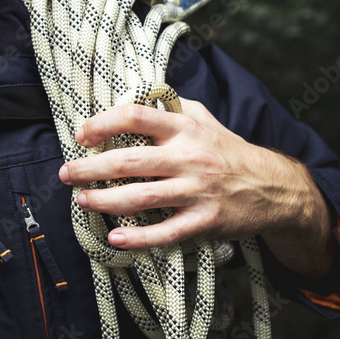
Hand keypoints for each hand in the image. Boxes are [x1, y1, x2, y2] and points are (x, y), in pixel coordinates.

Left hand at [57, 97, 334, 278]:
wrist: (273, 187)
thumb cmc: (226, 150)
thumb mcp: (201, 118)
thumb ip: (167, 108)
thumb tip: (126, 100)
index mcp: (184, 128)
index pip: (135, 117)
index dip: (103, 123)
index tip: (81, 134)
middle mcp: (188, 157)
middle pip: (129, 161)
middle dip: (90, 167)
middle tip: (66, 173)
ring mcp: (196, 191)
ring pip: (141, 197)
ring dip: (105, 200)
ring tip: (81, 199)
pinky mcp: (204, 221)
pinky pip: (166, 232)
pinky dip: (138, 237)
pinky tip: (115, 238)